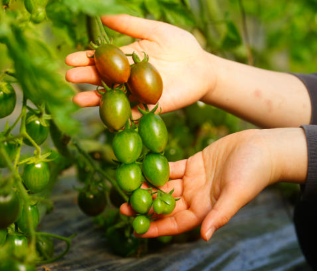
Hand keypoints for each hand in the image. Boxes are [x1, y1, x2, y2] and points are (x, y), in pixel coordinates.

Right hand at [65, 14, 214, 112]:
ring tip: (78, 99)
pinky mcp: (153, 106)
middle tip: (68, 77)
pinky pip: (135, 113)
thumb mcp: (155, 30)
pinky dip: (123, 117)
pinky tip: (108, 119)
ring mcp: (140, 94)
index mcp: (128, 59)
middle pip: (104, 79)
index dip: (86, 59)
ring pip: (115, 98)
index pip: (104, 60)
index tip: (69, 58)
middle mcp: (130, 78)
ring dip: (96, 100)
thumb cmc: (181, 45)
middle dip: (86, 78)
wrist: (202, 65)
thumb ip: (131, 24)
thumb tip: (102, 16)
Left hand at [120, 128, 306, 240]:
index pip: (176, 223)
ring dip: (148, 186)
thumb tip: (204, 236)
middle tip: (123, 205)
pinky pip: (171, 168)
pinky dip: (157, 168)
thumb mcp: (236, 194)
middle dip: (145, 206)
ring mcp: (193, 180)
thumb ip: (220, 214)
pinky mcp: (194, 163)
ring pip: (165, 186)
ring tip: (128, 186)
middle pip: (166, 205)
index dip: (156, 227)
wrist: (261, 149)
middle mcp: (196, 197)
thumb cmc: (253, 173)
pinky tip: (143, 166)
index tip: (136, 228)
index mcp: (205, 209)